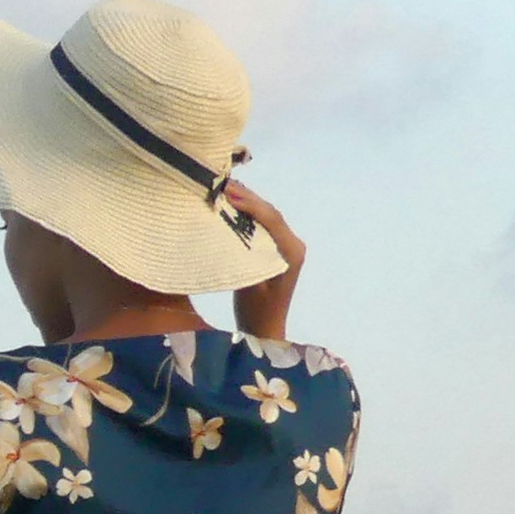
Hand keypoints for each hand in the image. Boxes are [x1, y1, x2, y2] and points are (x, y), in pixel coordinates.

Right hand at [225, 179, 304, 341]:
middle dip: (247, 197)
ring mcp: (285, 245)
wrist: (264, 330)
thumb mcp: (249, 285)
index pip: (272, 219)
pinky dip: (246, 212)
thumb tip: (228, 228)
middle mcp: (293, 243)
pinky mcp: (276, 248)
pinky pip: (262, 224)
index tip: (228, 193)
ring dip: (246, 201)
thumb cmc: (256, 313)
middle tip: (221, 183)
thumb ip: (244, 257)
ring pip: (266, 215)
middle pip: (270, 213)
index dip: (251, 203)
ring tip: (223, 188)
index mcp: (292, 251)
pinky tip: (230, 204)